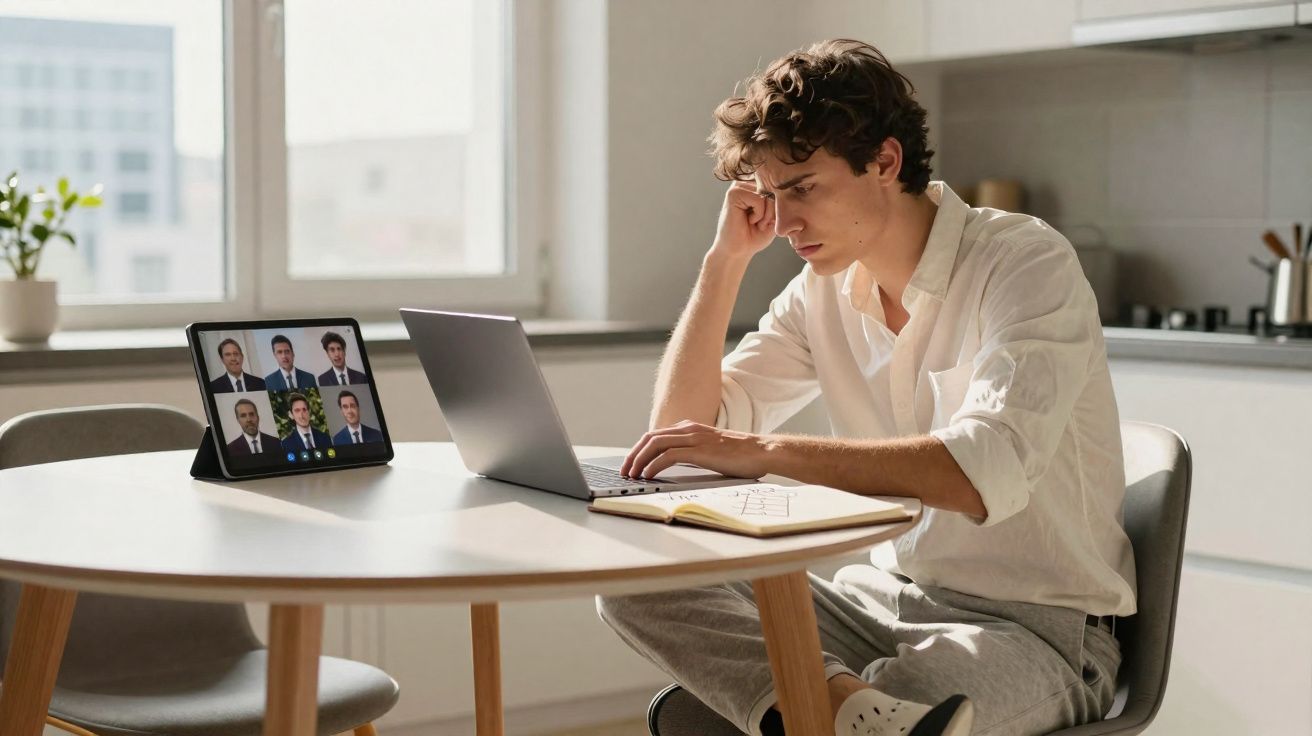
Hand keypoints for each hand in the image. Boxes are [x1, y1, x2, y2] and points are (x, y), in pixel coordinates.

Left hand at [621, 420, 770, 480]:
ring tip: (631, 474)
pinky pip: (668, 456)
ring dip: (639, 460)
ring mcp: (694, 438)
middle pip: (650, 438)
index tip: (631, 464)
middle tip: (624, 470)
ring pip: (655, 445)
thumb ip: (693, 453)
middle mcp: (689, 429)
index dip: (639, 449)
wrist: (762, 451)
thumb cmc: (741, 455)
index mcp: (690, 428)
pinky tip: (647, 476)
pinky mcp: (699, 450)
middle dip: (633, 454)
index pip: (656, 435)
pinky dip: (653, 465)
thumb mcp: (711, 451)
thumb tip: (675, 466)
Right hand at [709, 180, 775, 259]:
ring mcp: (738, 186)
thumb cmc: (755, 236)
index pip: (778, 187)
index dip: (778, 207)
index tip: (766, 221)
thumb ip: (779, 200)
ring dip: (766, 214)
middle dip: (772, 211)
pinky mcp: (733, 193)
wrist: (738, 252)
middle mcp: (746, 183)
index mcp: (755, 186)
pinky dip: (759, 214)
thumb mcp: (775, 216)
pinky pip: (759, 199)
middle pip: (774, 190)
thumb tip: (781, 186)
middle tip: (759, 224)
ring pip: (767, 194)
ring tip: (754, 223)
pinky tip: (749, 220)